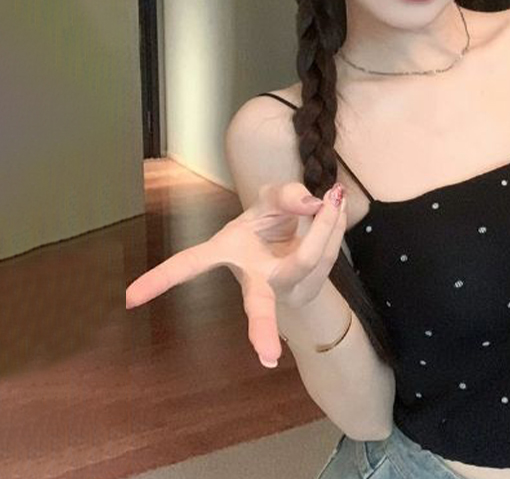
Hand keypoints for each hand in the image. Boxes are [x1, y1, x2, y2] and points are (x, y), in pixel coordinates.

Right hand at [125, 181, 347, 366]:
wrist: (298, 236)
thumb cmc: (272, 219)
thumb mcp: (271, 197)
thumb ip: (286, 193)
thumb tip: (311, 204)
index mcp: (230, 252)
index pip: (191, 264)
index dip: (161, 278)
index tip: (130, 299)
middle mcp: (256, 277)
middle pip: (258, 304)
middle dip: (262, 328)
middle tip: (267, 357)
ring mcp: (285, 288)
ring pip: (309, 257)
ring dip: (325, 224)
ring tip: (332, 195)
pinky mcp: (312, 286)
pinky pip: (330, 253)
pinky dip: (335, 225)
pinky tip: (336, 209)